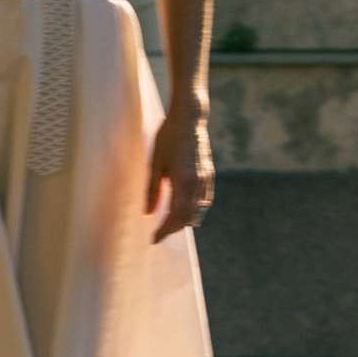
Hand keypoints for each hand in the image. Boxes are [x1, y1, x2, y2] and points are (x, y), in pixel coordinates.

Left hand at [145, 101, 213, 242]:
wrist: (189, 118)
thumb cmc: (168, 137)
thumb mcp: (155, 163)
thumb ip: (152, 190)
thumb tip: (148, 213)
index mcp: (184, 181)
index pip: (176, 216)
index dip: (165, 230)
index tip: (154, 238)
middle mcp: (199, 183)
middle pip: (188, 217)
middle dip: (174, 228)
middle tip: (159, 233)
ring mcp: (206, 179)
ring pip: (199, 211)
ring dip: (184, 220)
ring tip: (169, 222)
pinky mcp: (209, 174)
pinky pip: (204, 200)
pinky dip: (194, 209)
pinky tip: (182, 208)